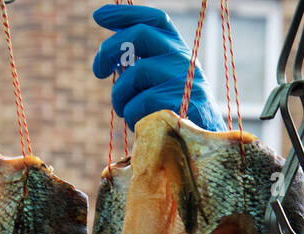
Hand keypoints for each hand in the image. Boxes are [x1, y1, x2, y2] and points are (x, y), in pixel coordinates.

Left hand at [92, 4, 226, 132]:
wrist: (205, 149)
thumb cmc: (177, 117)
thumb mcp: (164, 86)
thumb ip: (143, 67)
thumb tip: (112, 57)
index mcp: (180, 53)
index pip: (155, 20)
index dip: (126, 14)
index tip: (98, 16)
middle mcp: (184, 60)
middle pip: (140, 35)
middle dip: (109, 49)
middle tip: (98, 70)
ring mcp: (184, 80)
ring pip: (133, 74)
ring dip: (119, 96)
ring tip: (125, 111)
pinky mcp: (180, 104)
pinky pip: (139, 104)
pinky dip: (131, 116)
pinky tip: (139, 125)